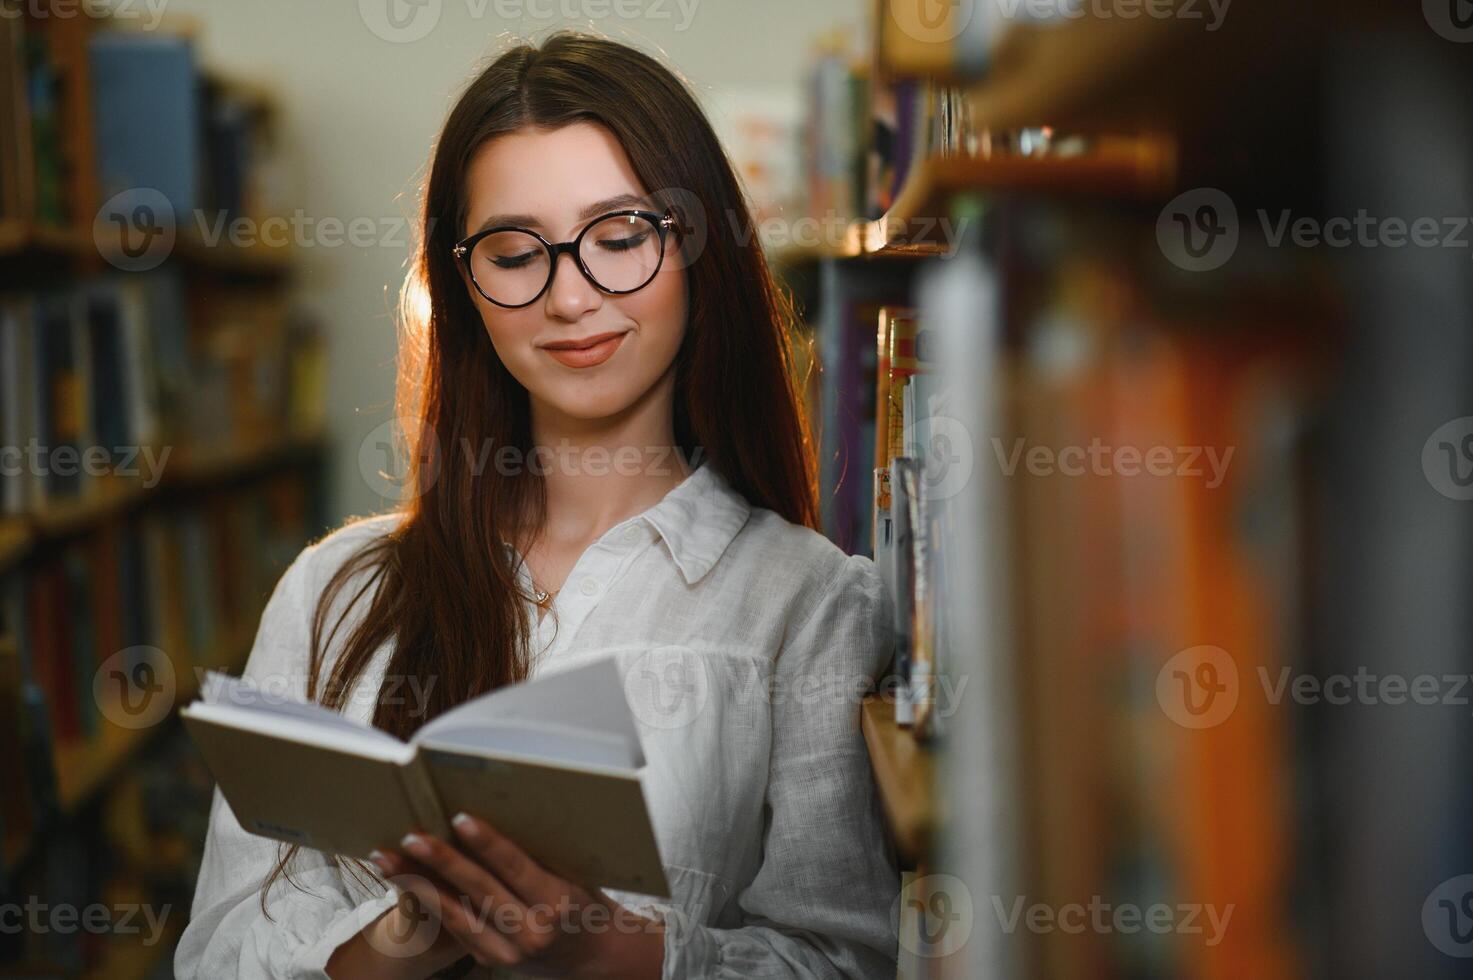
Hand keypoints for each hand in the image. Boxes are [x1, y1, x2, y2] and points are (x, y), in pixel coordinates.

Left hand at [369, 813, 665, 978]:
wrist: (596, 961)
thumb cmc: (588, 906)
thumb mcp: (573, 878)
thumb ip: (538, 858)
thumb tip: (495, 818)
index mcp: (556, 904)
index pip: (515, 868)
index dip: (487, 842)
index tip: (460, 817)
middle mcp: (532, 932)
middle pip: (479, 890)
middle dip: (441, 861)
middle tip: (411, 836)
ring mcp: (509, 953)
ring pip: (456, 914)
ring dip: (419, 884)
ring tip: (389, 859)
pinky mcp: (492, 962)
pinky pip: (455, 929)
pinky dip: (429, 904)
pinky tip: (407, 883)